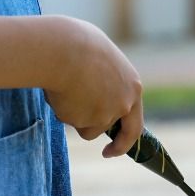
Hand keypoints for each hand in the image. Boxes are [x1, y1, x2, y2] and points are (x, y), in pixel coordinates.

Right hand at [42, 16, 143, 157]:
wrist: (62, 49)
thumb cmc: (78, 43)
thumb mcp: (102, 59)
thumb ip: (107, 79)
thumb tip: (96, 89)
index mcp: (133, 87)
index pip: (135, 122)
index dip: (127, 138)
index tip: (117, 149)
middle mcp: (123, 105)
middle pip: (109, 127)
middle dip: (111, 144)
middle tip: (107, 152)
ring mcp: (105, 116)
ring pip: (86, 127)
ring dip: (75, 115)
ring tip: (66, 88)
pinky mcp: (85, 122)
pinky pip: (68, 120)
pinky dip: (62, 110)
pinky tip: (59, 91)